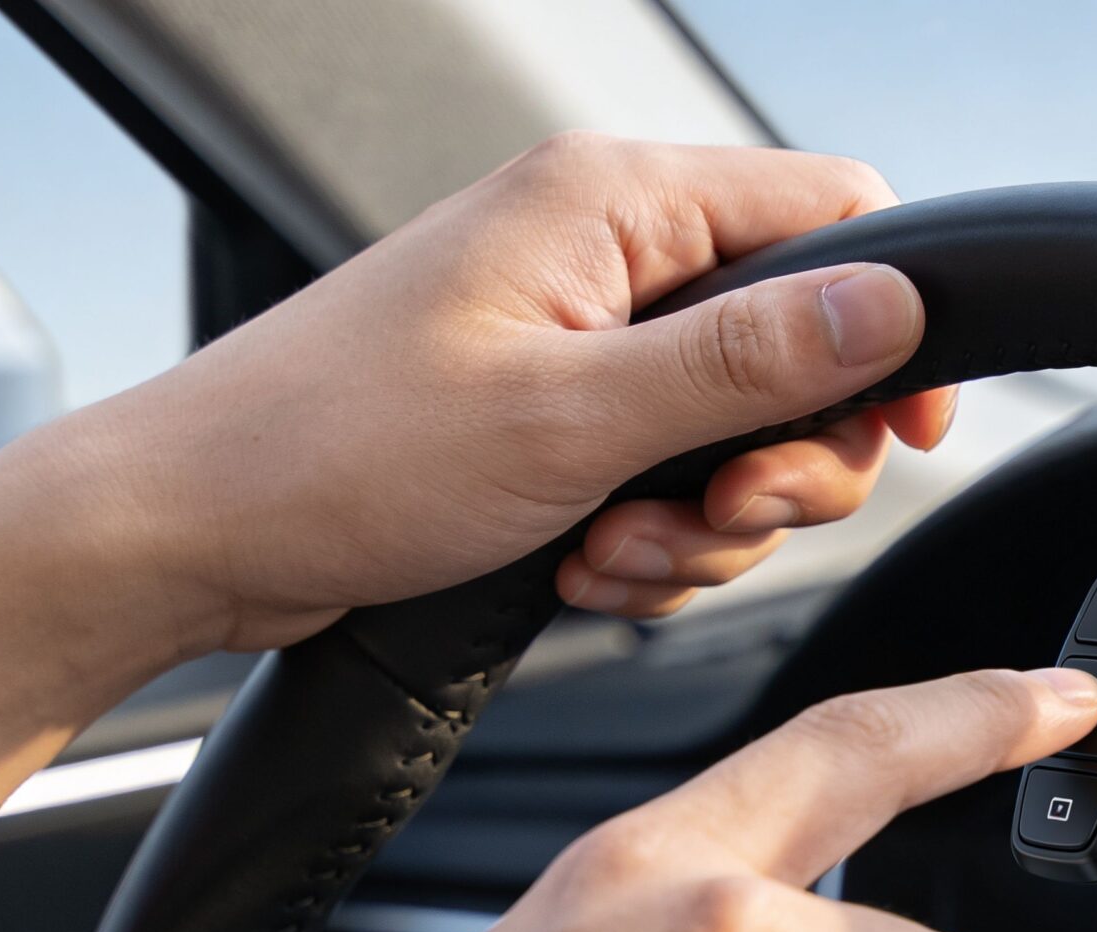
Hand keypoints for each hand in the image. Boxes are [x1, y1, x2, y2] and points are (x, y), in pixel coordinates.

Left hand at [50, 133, 954, 648]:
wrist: (196, 533)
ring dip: (706, 521)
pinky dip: (651, 539)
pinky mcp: (557, 408)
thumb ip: (746, 361)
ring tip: (613, 552)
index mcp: (615, 203)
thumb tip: (891, 308)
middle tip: (720, 512)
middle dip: (780, 462)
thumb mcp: (572, 418)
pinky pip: (673, 477)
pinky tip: (581, 562)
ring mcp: (582, 333)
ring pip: (741, 431)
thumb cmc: (333, 452)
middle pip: (804, 346)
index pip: (836, 215)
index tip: (901, 432)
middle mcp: (607, 252)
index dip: (892, 327)